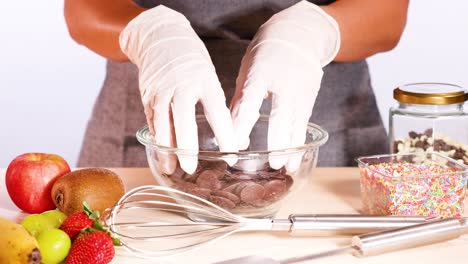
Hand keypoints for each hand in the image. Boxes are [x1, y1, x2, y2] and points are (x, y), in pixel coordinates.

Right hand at [120, 6, 236, 173]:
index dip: (224, 135)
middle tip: (191, 167)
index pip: (216, 111)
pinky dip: (157, 140)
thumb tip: (233, 137)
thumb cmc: (191, 60)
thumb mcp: (209, 75)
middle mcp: (182, 85)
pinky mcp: (148, 95)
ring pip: (163, 123)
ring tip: (171, 168)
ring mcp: (162, 90)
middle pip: (183, 119)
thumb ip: (216, 104)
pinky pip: (153, 121)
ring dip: (166, 148)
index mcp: (205, 79)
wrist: (159, 35)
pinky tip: (162, 155)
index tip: (231, 155)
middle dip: (187, 146)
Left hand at [230, 1, 339, 171]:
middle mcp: (283, 83)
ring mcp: (300, 90)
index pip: (249, 104)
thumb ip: (241, 100)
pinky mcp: (310, 96)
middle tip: (272, 163)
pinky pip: (304, 122)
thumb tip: (233, 132)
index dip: (241, 128)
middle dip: (277, 141)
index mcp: (259, 75)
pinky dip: (300, 141)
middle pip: (280, 116)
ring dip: (292, 147)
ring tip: (287, 168)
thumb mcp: (247, 71)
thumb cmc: (264, 55)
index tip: (234, 148)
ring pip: (297, 123)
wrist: (298, 35)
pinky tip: (295, 156)